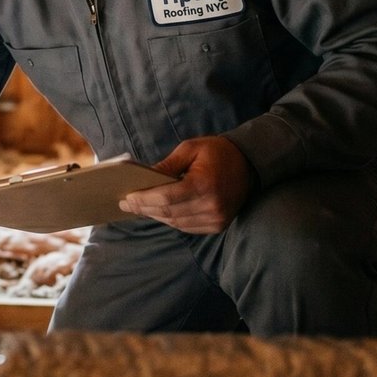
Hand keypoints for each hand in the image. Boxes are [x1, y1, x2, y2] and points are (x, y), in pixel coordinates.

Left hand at [118, 136, 254, 233]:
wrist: (250, 164)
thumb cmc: (217, 152)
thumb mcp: (190, 149)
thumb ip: (167, 165)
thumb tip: (144, 179)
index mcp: (204, 185)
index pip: (166, 197)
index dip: (144, 199)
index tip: (126, 198)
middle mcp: (211, 206)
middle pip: (169, 213)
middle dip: (144, 209)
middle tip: (126, 204)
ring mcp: (217, 218)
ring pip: (177, 223)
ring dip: (156, 216)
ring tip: (139, 208)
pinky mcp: (219, 225)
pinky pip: (188, 227)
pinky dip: (172, 221)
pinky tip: (159, 213)